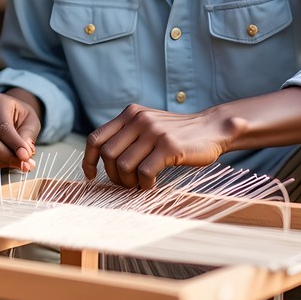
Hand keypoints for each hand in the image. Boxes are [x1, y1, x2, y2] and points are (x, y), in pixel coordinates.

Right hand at [0, 91, 40, 170]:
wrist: (2, 112)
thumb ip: (28, 137)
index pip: (2, 128)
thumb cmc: (17, 116)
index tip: (26, 157)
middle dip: (4, 157)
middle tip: (20, 164)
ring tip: (9, 161)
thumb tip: (24, 155)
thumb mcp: (30, 121)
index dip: (15, 146)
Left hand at [83, 103, 227, 188]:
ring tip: (139, 185)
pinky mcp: (168, 147)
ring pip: (124, 165)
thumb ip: (127, 135)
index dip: (89, 160)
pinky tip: (152, 185)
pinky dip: (145, 185)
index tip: (91, 176)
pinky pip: (145, 173)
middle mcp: (138, 119)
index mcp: (130, 114)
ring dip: (129, 182)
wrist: (212, 128)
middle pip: (108, 155)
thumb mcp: (148, 125)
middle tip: (126, 184)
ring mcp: (153, 132)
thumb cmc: (177, 134)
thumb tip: (102, 160)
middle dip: (112, 176)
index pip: (95, 138)